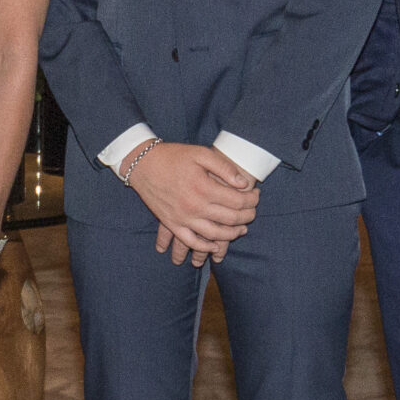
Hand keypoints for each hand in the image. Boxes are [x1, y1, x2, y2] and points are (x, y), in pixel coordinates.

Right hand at [126, 143, 258, 262]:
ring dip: (232, 234)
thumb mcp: (200, 153)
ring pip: (214, 234)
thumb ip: (224, 168)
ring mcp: (182, 217)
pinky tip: (215, 245)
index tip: (257, 195)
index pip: (238, 201)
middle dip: (247, 217)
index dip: (252, 200)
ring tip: (241, 230)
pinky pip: (190, 241)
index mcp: (204, 188)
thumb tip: (243, 184)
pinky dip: (205, 246)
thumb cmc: (173, 156)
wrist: (142, 164)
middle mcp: (195, 206)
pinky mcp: (172, 223)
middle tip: (253, 213)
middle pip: (230, 219)